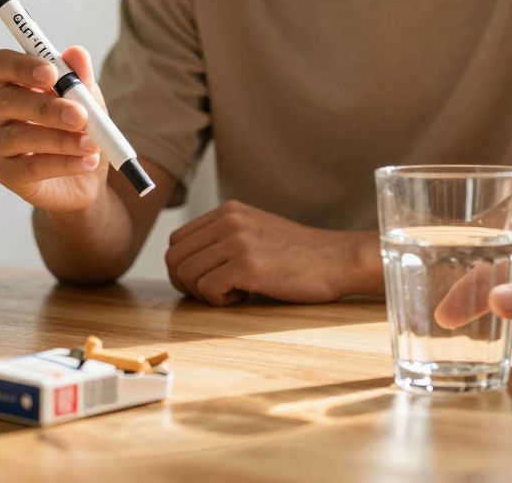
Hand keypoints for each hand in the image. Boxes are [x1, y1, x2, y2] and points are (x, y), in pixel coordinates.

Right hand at [0, 46, 107, 212]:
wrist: (86, 178)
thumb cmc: (78, 129)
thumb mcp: (88, 100)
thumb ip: (80, 77)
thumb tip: (77, 53)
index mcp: (12, 83)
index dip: (20, 65)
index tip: (52, 73)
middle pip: (7, 101)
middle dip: (47, 107)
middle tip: (81, 115)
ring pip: (18, 136)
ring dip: (60, 139)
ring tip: (92, 144)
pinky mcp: (5, 174)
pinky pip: (29, 168)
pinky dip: (62, 164)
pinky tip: (86, 162)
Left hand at [165, 201, 367, 305]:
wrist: (338, 260)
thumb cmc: (297, 255)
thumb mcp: (255, 231)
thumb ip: (222, 238)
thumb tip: (182, 264)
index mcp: (227, 211)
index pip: (176, 241)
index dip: (184, 268)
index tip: (206, 282)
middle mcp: (228, 221)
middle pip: (174, 258)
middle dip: (187, 284)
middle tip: (216, 293)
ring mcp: (237, 241)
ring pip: (186, 275)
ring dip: (205, 293)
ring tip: (236, 291)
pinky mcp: (247, 265)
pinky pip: (207, 290)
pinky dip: (220, 301)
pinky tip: (246, 295)